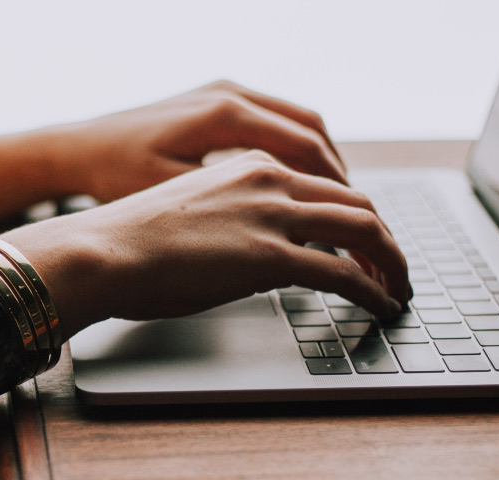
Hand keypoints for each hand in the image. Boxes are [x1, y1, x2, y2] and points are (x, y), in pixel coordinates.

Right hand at [0, 151, 409, 335]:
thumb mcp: (192, 212)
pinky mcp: (271, 256)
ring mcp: (273, 215)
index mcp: (249, 164)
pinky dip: (374, 290)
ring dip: (391, 263)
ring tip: (397, 289)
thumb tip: (254, 256)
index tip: (363, 242)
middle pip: (356, 202)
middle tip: (393, 268)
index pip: (324, 184)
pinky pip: (345, 273)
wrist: (101, 250)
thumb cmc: (129, 241)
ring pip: (365, 230)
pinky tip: (381, 306)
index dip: (354, 215)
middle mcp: (269, 179)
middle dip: (384, 239)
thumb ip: (233, 220)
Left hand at [42, 80, 346, 202]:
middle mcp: (230, 95)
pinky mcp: (215, 101)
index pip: (307, 150)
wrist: (76, 149)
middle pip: (313, 132)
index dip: (337, 191)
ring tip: (338, 206)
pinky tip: (300, 186)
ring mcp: (224, 93)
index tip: (356, 224)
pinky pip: (275, 121)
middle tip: (360, 220)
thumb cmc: (114, 177)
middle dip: (341, 179)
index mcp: (225, 115)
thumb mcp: (175, 199)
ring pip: (299, 123)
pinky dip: (297, 152)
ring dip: (323, 163)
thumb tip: (289, 238)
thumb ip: (234, 212)